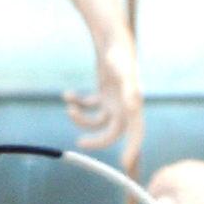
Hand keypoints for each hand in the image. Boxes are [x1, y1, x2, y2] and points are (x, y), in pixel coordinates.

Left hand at [66, 41, 142, 169]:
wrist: (112, 39)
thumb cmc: (119, 55)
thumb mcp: (123, 72)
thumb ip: (129, 90)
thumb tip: (133, 108)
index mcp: (133, 106)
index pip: (136, 133)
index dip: (132, 149)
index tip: (123, 164)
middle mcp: (124, 107)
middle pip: (112, 133)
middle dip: (96, 139)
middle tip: (79, 142)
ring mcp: (114, 101)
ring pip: (97, 121)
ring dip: (81, 118)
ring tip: (69, 106)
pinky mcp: (103, 94)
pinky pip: (89, 107)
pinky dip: (77, 103)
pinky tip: (67, 94)